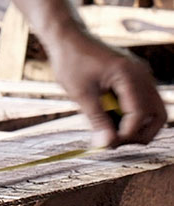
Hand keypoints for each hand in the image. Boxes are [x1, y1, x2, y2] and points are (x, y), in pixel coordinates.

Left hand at [48, 29, 166, 147]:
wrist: (69, 41)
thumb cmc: (71, 63)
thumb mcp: (81, 95)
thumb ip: (97, 120)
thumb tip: (107, 144)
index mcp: (129, 76)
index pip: (140, 115)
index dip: (126, 135)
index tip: (106, 143)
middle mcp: (142, 76)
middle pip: (156, 116)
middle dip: (137, 134)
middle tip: (113, 141)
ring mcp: (141, 77)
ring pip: (151, 112)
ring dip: (133, 127)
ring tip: (108, 131)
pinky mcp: (134, 81)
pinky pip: (141, 104)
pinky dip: (128, 117)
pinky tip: (108, 119)